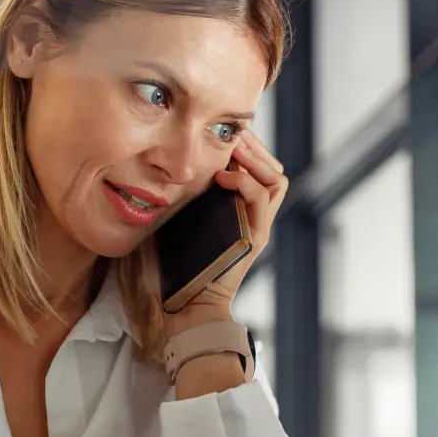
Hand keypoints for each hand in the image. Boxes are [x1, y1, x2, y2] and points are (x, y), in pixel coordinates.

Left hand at [162, 129, 286, 335]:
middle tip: (231, 133)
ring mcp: (258, 226)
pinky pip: (263, 198)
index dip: (245, 145)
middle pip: (273, 168)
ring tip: (232, 149)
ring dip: (255, 158)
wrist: (184, 305)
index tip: (221, 131)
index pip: (256, 166)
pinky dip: (246, 180)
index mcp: (238, 209)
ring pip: (276, 179)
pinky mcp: (256, 237)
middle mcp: (254, 216)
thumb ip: (179, 192)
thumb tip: (160, 161)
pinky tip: (223, 176)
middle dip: (254, 145)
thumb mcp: (175, 217)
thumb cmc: (172, 266)